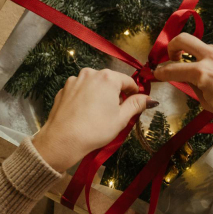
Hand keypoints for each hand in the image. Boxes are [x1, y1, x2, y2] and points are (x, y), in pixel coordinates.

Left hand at [31, 68, 157, 171]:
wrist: (62, 140)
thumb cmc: (96, 129)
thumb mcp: (121, 118)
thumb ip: (136, 105)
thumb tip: (150, 99)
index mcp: (108, 77)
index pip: (128, 81)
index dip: (134, 93)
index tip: (134, 104)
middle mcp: (90, 73)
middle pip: (109, 81)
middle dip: (115, 94)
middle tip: (115, 113)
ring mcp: (74, 80)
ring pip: (93, 85)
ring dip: (99, 95)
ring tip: (98, 114)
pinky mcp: (63, 89)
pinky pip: (80, 90)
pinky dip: (84, 98)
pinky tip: (83, 114)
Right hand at [154, 33, 212, 141]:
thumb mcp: (209, 103)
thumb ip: (193, 87)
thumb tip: (184, 79)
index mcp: (202, 72)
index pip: (172, 68)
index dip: (160, 72)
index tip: (156, 73)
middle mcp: (212, 56)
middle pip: (183, 39)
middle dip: (172, 47)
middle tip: (172, 58)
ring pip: (204, 48)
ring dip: (198, 57)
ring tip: (206, 76)